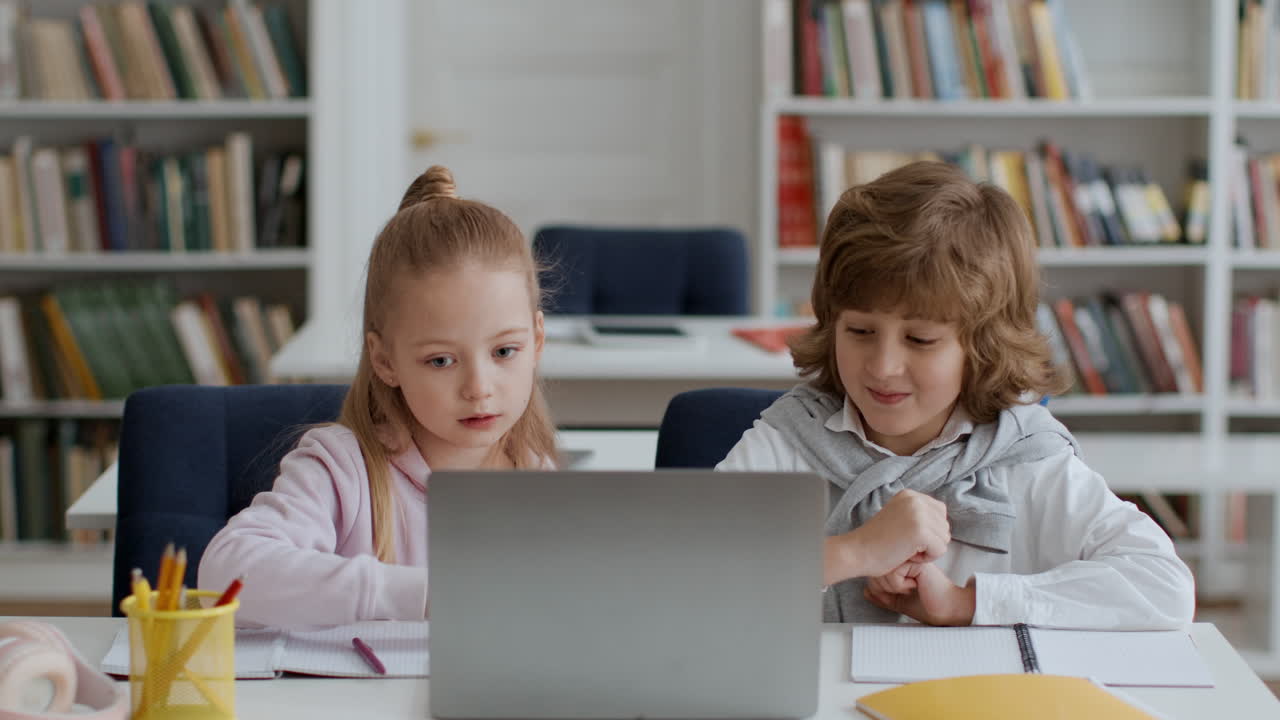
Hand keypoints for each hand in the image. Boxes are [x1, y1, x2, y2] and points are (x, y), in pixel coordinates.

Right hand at [825, 489, 949, 583]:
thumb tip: (943, 521)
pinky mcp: (920, 531)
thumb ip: (917, 514)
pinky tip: (907, 555)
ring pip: (944, 539)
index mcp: (910, 495)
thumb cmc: (876, 542)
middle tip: (904, 544)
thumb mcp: (898, 516)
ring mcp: (918, 514)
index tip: (906, 535)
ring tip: (905, 549)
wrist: (856, 552)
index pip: (940, 511)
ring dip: (928, 550)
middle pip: (944, 526)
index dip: (929, 530)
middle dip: (930, 541)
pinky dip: (927, 558)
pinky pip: (940, 550)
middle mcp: (915, 500)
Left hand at [864, 562, 975, 625]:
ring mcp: (910, 555)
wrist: (946, 608)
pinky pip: (893, 571)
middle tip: (905, 590)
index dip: (878, 585)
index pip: (874, 569)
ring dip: (893, 586)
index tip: (897, 591)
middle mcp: (904, 555)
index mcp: (900, 562)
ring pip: (882, 569)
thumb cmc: (926, 604)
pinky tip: (915, 585)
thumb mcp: (898, 601)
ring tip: (911, 587)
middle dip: (885, 587)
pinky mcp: (916, 560)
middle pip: (875, 568)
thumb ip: (882, 595)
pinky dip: (899, 584)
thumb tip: (864, 590)